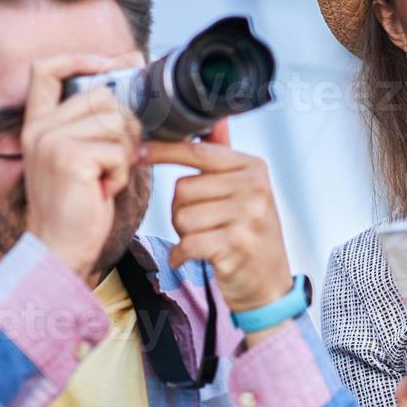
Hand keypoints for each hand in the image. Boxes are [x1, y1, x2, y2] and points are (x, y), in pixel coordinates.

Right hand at [22, 53, 142, 278]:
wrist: (60, 249)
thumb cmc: (79, 205)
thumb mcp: (83, 155)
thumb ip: (96, 122)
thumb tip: (133, 78)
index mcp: (38, 124)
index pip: (46, 69)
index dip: (79, 59)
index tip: (111, 64)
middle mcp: (40, 129)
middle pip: (104, 97)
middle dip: (125, 126)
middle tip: (115, 159)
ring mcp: (51, 142)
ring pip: (118, 124)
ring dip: (123, 155)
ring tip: (104, 178)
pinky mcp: (69, 159)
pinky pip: (119, 151)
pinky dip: (121, 174)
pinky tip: (102, 190)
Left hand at [142, 120, 291, 314]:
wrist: (269, 286)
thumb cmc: (249, 235)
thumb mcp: (246, 192)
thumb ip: (225, 158)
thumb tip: (214, 121)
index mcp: (253, 168)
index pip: (197, 151)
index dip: (163, 151)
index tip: (137, 151)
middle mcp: (254, 188)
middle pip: (183, 188)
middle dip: (181, 210)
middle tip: (205, 225)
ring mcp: (248, 217)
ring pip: (181, 217)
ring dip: (183, 234)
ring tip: (207, 241)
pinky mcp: (236, 246)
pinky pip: (186, 243)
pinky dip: (182, 255)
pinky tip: (196, 258)